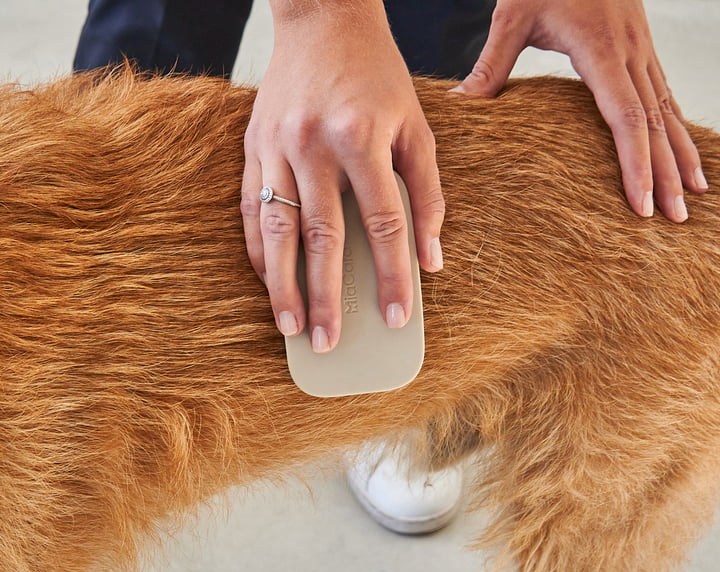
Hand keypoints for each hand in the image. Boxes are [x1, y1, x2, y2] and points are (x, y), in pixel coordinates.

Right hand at [241, 1, 444, 351]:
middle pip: (321, 238)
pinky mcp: (252, 146)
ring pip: (275, 230)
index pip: (382, 225)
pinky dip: (257, 250)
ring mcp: (276, 146)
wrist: (322, 18)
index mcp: (363, 138)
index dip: (391, 276)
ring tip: (290, 326)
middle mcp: (315, 145)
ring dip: (282, 284)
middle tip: (327, 342)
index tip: (394, 318)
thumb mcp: (417, 127)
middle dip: (325, 297)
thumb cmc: (377, 77)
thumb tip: (431, 260)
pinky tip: (267, 281)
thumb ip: (427, 195)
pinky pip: (249, 208)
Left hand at [453, 0, 707, 221]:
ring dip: (682, 155)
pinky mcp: (641, 49)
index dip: (637, 165)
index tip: (641, 204)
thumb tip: (460, 105)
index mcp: (602, 51)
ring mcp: (641, 50)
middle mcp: (631, 53)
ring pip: (669, 111)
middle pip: (657, 124)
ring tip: (693, 195)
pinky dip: (677, 129)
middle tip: (675, 218)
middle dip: (668, 174)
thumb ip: (492, 65)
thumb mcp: (513, 15)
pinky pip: (665, 96)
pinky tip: (682, 151)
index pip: (628, 119)